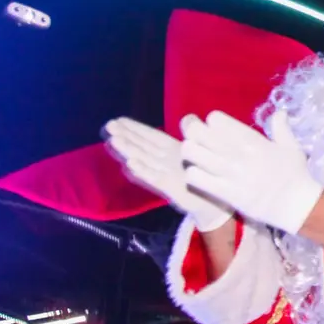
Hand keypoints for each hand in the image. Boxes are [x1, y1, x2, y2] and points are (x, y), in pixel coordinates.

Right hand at [104, 117, 231, 231]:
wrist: (215, 204)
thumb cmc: (207, 178)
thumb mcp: (201, 153)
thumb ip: (193, 138)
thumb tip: (189, 119)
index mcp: (174, 151)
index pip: (152, 137)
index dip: (136, 128)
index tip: (119, 120)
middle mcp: (166, 162)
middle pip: (143, 146)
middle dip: (126, 136)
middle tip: (109, 126)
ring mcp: (166, 175)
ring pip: (145, 160)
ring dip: (129, 150)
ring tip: (113, 140)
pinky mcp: (170, 188)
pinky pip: (155, 178)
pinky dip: (143, 171)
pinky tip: (130, 164)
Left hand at [179, 110, 322, 234]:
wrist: (296, 205)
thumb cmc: (295, 175)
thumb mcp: (291, 146)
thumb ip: (281, 127)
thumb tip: (279, 112)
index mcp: (250, 139)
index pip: (215, 119)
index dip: (211, 123)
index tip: (215, 130)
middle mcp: (236, 153)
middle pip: (197, 132)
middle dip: (192, 131)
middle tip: (196, 138)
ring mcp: (228, 173)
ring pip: (191, 152)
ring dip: (190, 153)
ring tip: (196, 157)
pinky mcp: (223, 193)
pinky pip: (194, 177)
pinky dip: (193, 174)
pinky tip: (200, 176)